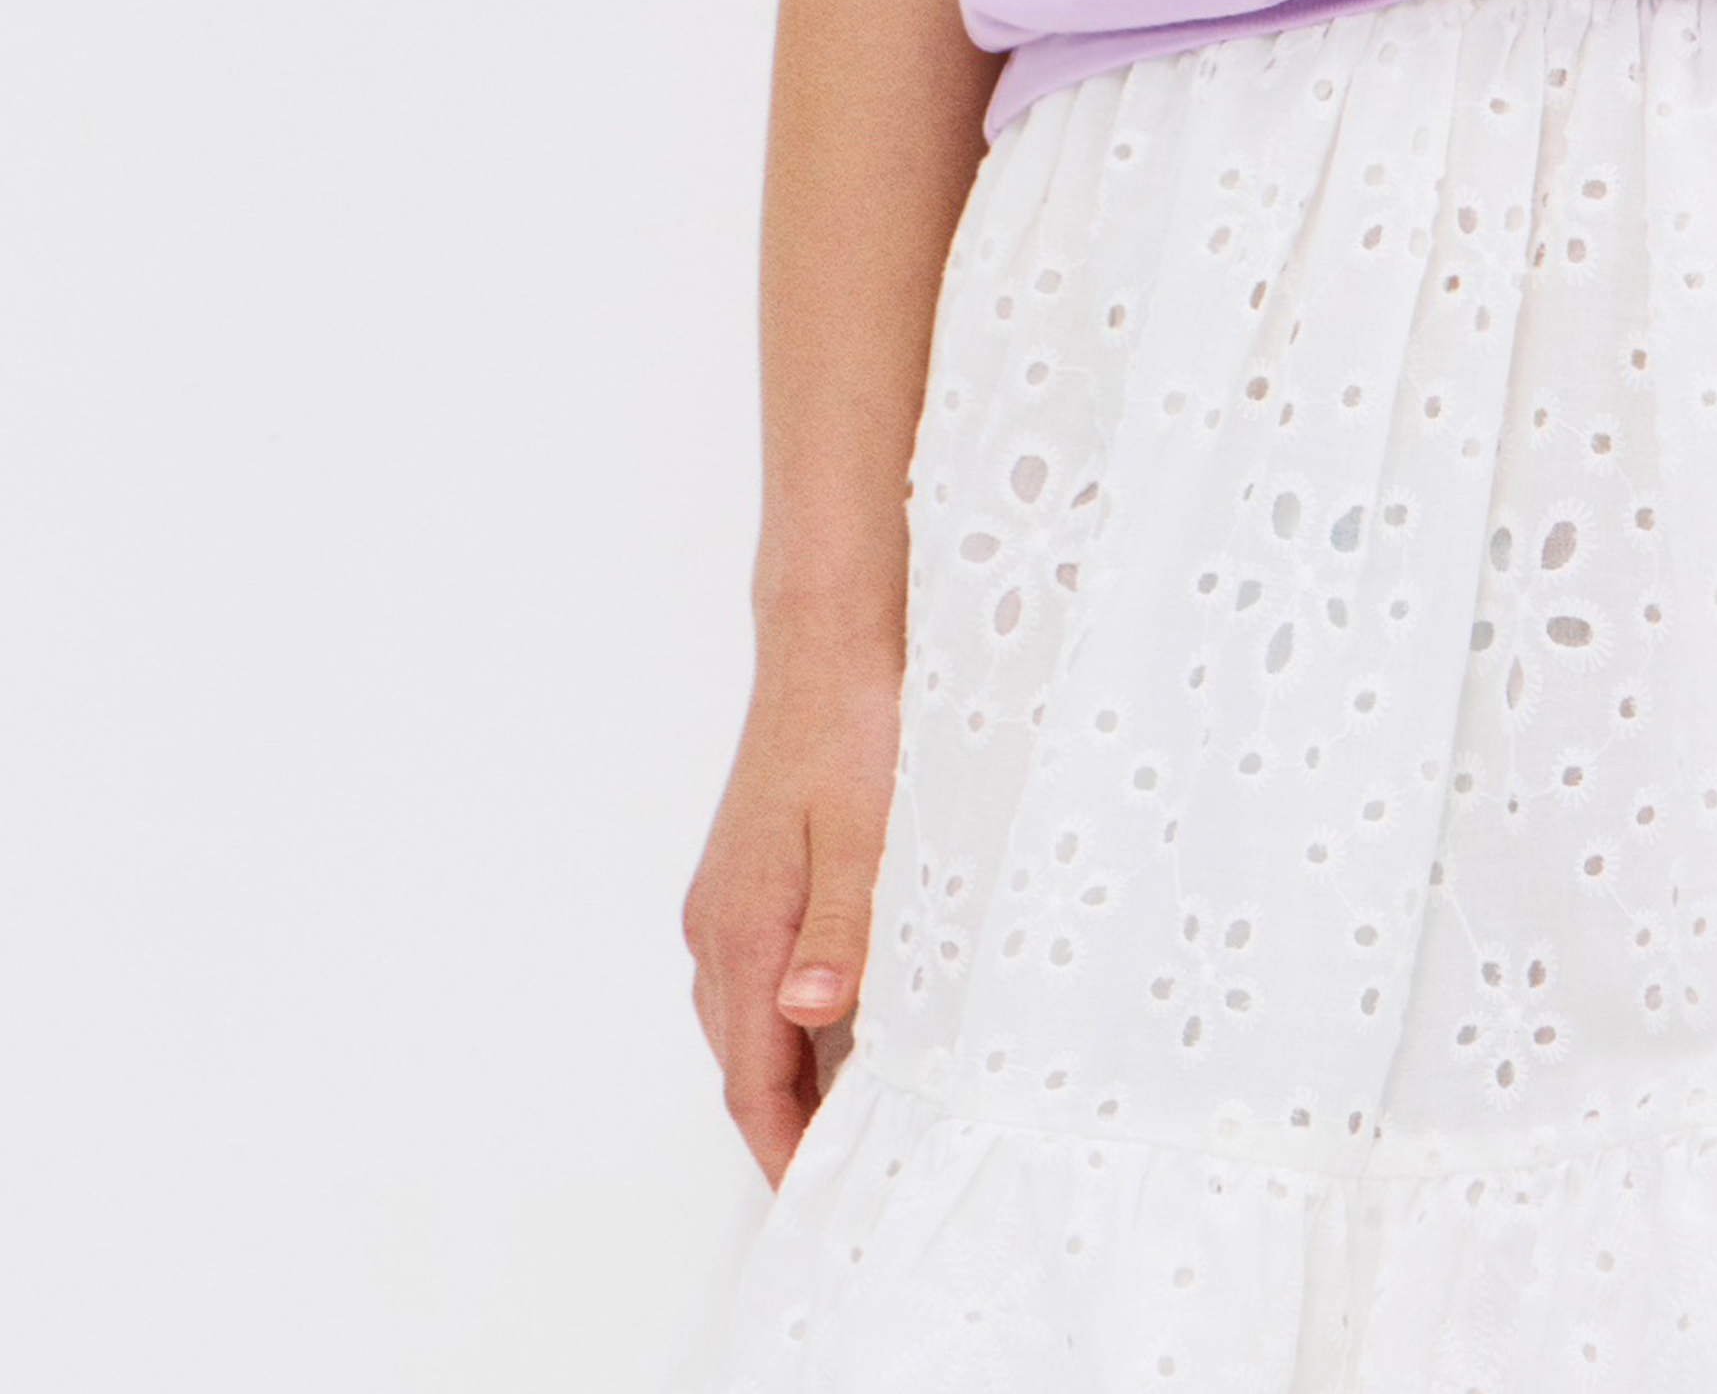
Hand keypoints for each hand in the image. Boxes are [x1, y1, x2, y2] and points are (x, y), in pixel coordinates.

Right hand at [683, 636, 901, 1183]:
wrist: (826, 642)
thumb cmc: (853, 727)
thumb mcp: (868, 832)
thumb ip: (841, 930)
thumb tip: (808, 1018)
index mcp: (743, 930)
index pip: (754, 1082)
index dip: (787, 1151)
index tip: (819, 1204)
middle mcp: (718, 929)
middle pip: (745, 1066)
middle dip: (788, 1130)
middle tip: (851, 1177)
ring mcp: (725, 903)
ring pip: (748, 1026)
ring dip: (791, 1078)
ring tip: (855, 1120)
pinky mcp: (746, 878)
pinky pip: (758, 980)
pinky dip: (792, 1024)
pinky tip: (845, 1025)